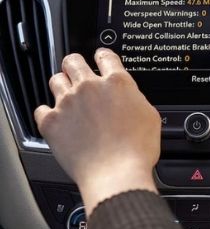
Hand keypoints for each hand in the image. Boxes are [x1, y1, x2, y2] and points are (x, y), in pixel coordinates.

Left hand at [35, 49, 160, 214]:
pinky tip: (57, 120)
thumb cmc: (137, 150)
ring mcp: (68, 103)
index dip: (103, 55)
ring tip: (68, 98)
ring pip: (55, 80)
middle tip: (78, 73)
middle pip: (73, 61)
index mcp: (117, 83)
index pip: (105, 55)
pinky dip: (48, 113)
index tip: (101, 59)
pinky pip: (41, 109)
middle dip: (75, 65)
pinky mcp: (51, 121)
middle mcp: (89, 87)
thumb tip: (130, 98)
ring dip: (62, 85)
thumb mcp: (151, 116)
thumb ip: (136, 99)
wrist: (116, 173)